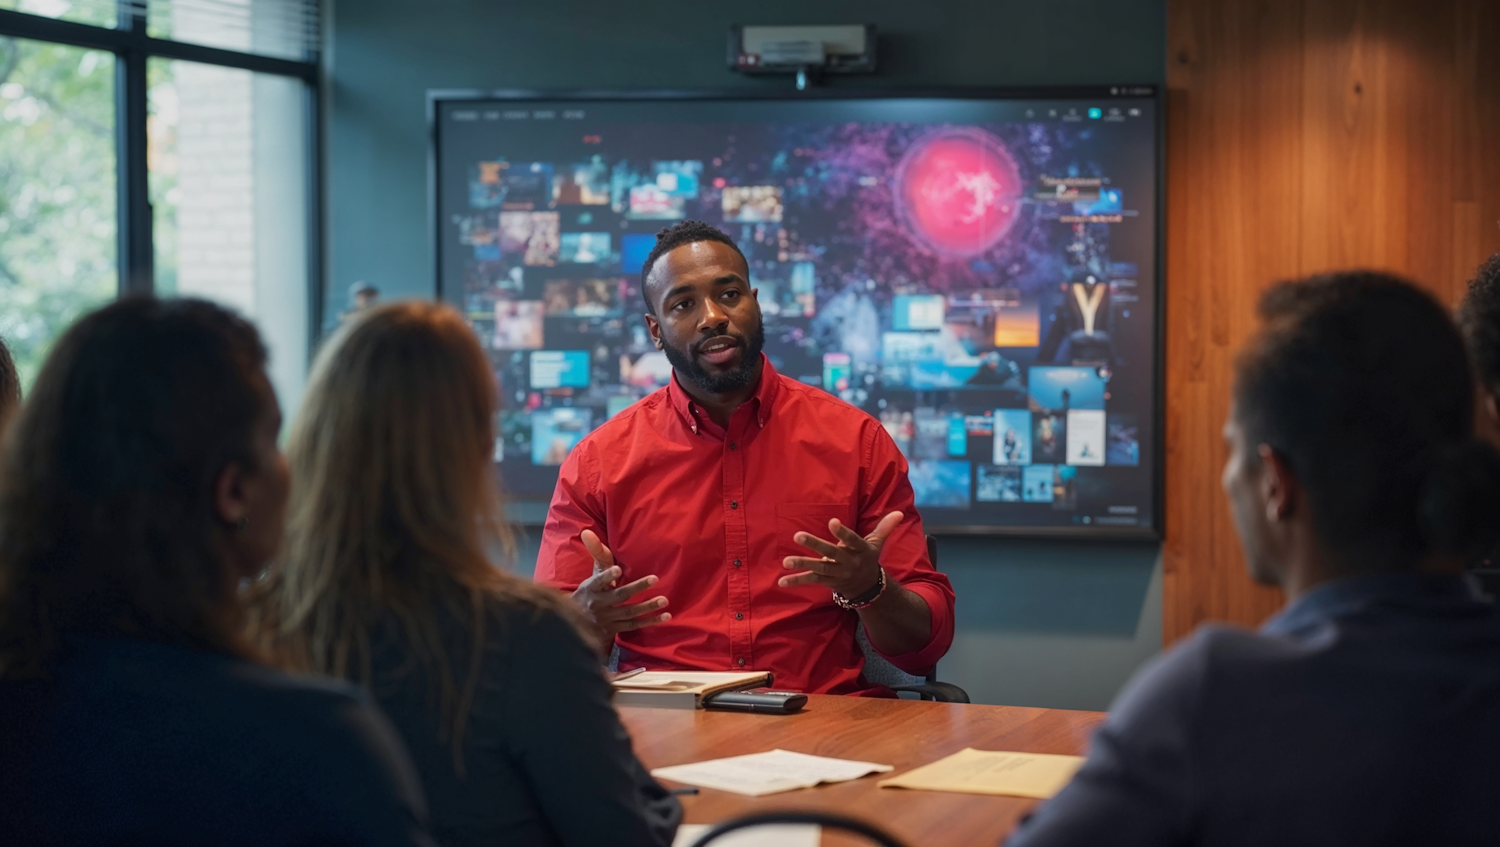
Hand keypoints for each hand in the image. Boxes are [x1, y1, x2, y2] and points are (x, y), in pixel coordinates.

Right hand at [571, 530, 670, 636]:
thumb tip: (587, 531)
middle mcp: (598, 604)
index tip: (617, 569)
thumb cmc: (591, 591)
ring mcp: (606, 619)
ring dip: (647, 606)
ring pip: (629, 612)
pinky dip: (650, 622)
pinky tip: (665, 616)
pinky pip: (634, 625)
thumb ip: (595, 553)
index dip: (607, 576)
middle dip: (637, 587)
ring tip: (664, 600)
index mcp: (591, 588)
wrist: (576, 623)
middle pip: (619, 595)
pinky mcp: (614, 629)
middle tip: (655, 579)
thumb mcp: (592, 573)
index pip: (598, 581)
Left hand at [779, 511, 903, 597]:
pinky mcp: (827, 581)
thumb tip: (900, 512)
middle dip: (815, 545)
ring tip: (786, 561)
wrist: (868, 589)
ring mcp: (837, 573)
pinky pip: (811, 581)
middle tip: (797, 536)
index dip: (843, 533)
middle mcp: (848, 563)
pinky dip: (796, 581)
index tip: (832, 522)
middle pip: (831, 553)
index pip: (853, 540)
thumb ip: (885, 527)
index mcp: (860, 551)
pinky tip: (781, 582)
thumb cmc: (868, 559)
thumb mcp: (877, 543)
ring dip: (802, 564)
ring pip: (819, 568)